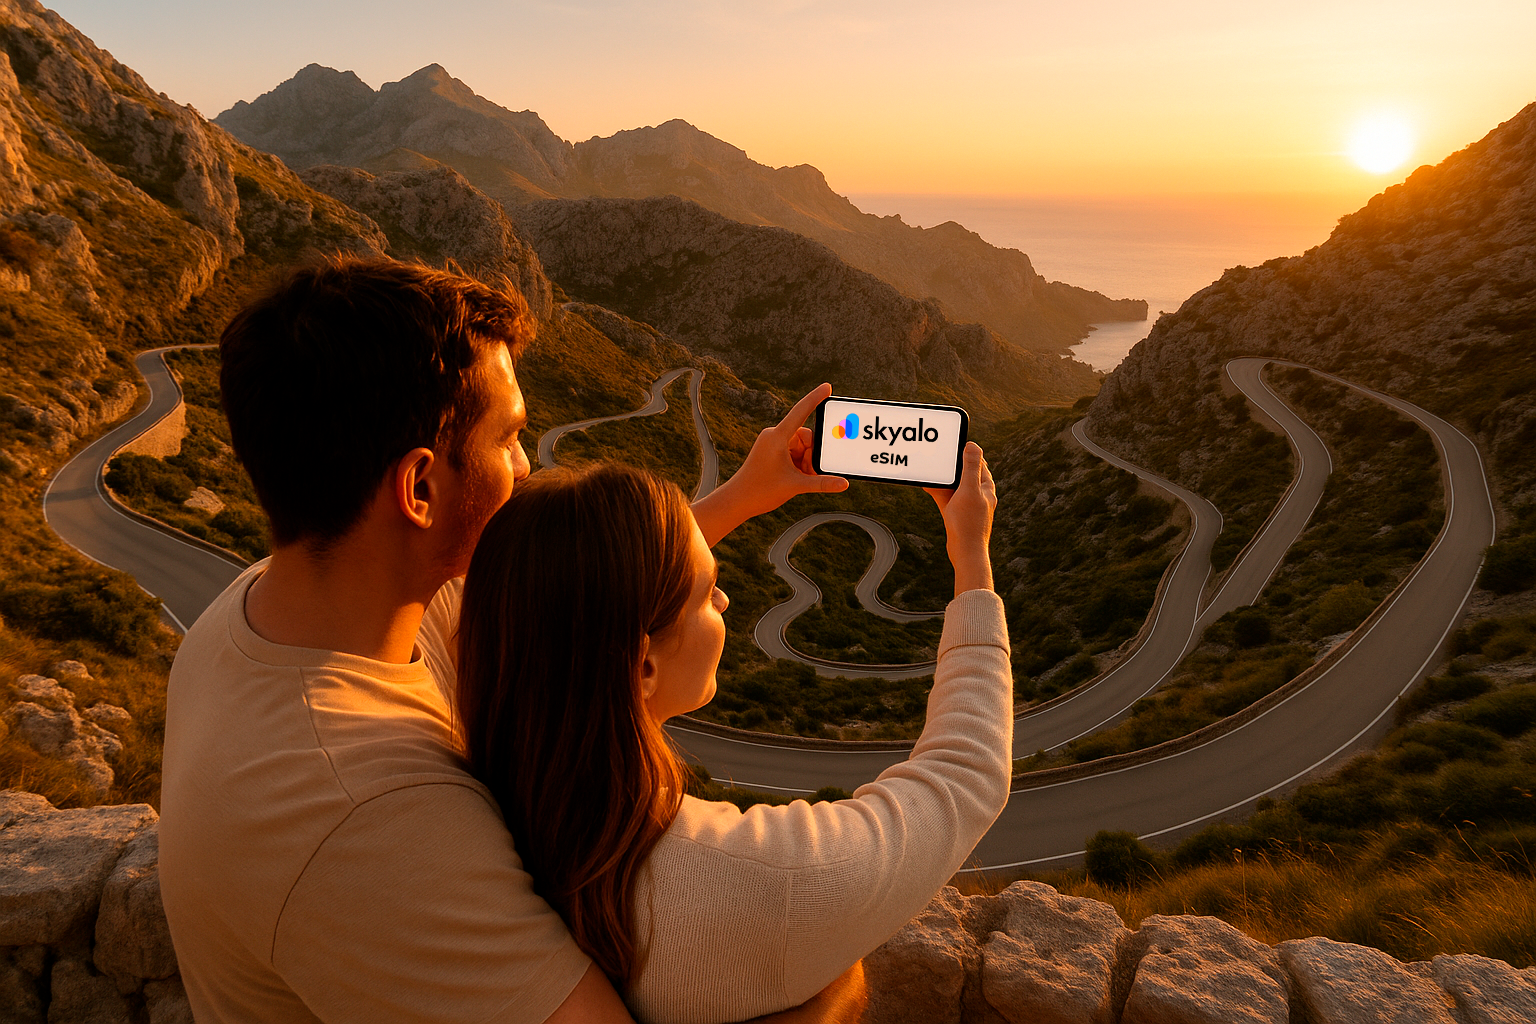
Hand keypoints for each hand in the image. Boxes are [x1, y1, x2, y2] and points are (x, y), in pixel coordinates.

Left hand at [693, 383, 847, 544]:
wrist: (737, 501)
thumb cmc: (760, 491)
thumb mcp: (795, 485)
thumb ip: (822, 483)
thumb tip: (844, 484)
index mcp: (777, 436)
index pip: (801, 412)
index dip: (815, 398)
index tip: (828, 387)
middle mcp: (775, 436)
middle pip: (806, 437)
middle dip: (812, 455)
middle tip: (807, 472)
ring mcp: (774, 444)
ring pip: (802, 447)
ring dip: (807, 462)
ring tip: (800, 478)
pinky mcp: (773, 452)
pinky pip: (795, 453)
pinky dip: (800, 464)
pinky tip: (797, 477)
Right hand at [924, 442, 994, 595]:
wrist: (965, 552)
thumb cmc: (969, 523)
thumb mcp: (969, 490)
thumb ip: (970, 467)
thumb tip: (973, 445)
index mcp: (986, 488)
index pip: (979, 463)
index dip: (967, 453)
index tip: (953, 446)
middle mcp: (980, 496)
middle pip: (965, 473)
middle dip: (952, 465)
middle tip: (939, 457)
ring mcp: (969, 506)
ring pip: (954, 486)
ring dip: (943, 478)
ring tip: (932, 470)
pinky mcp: (959, 515)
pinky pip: (947, 498)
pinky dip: (938, 491)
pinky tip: (928, 486)